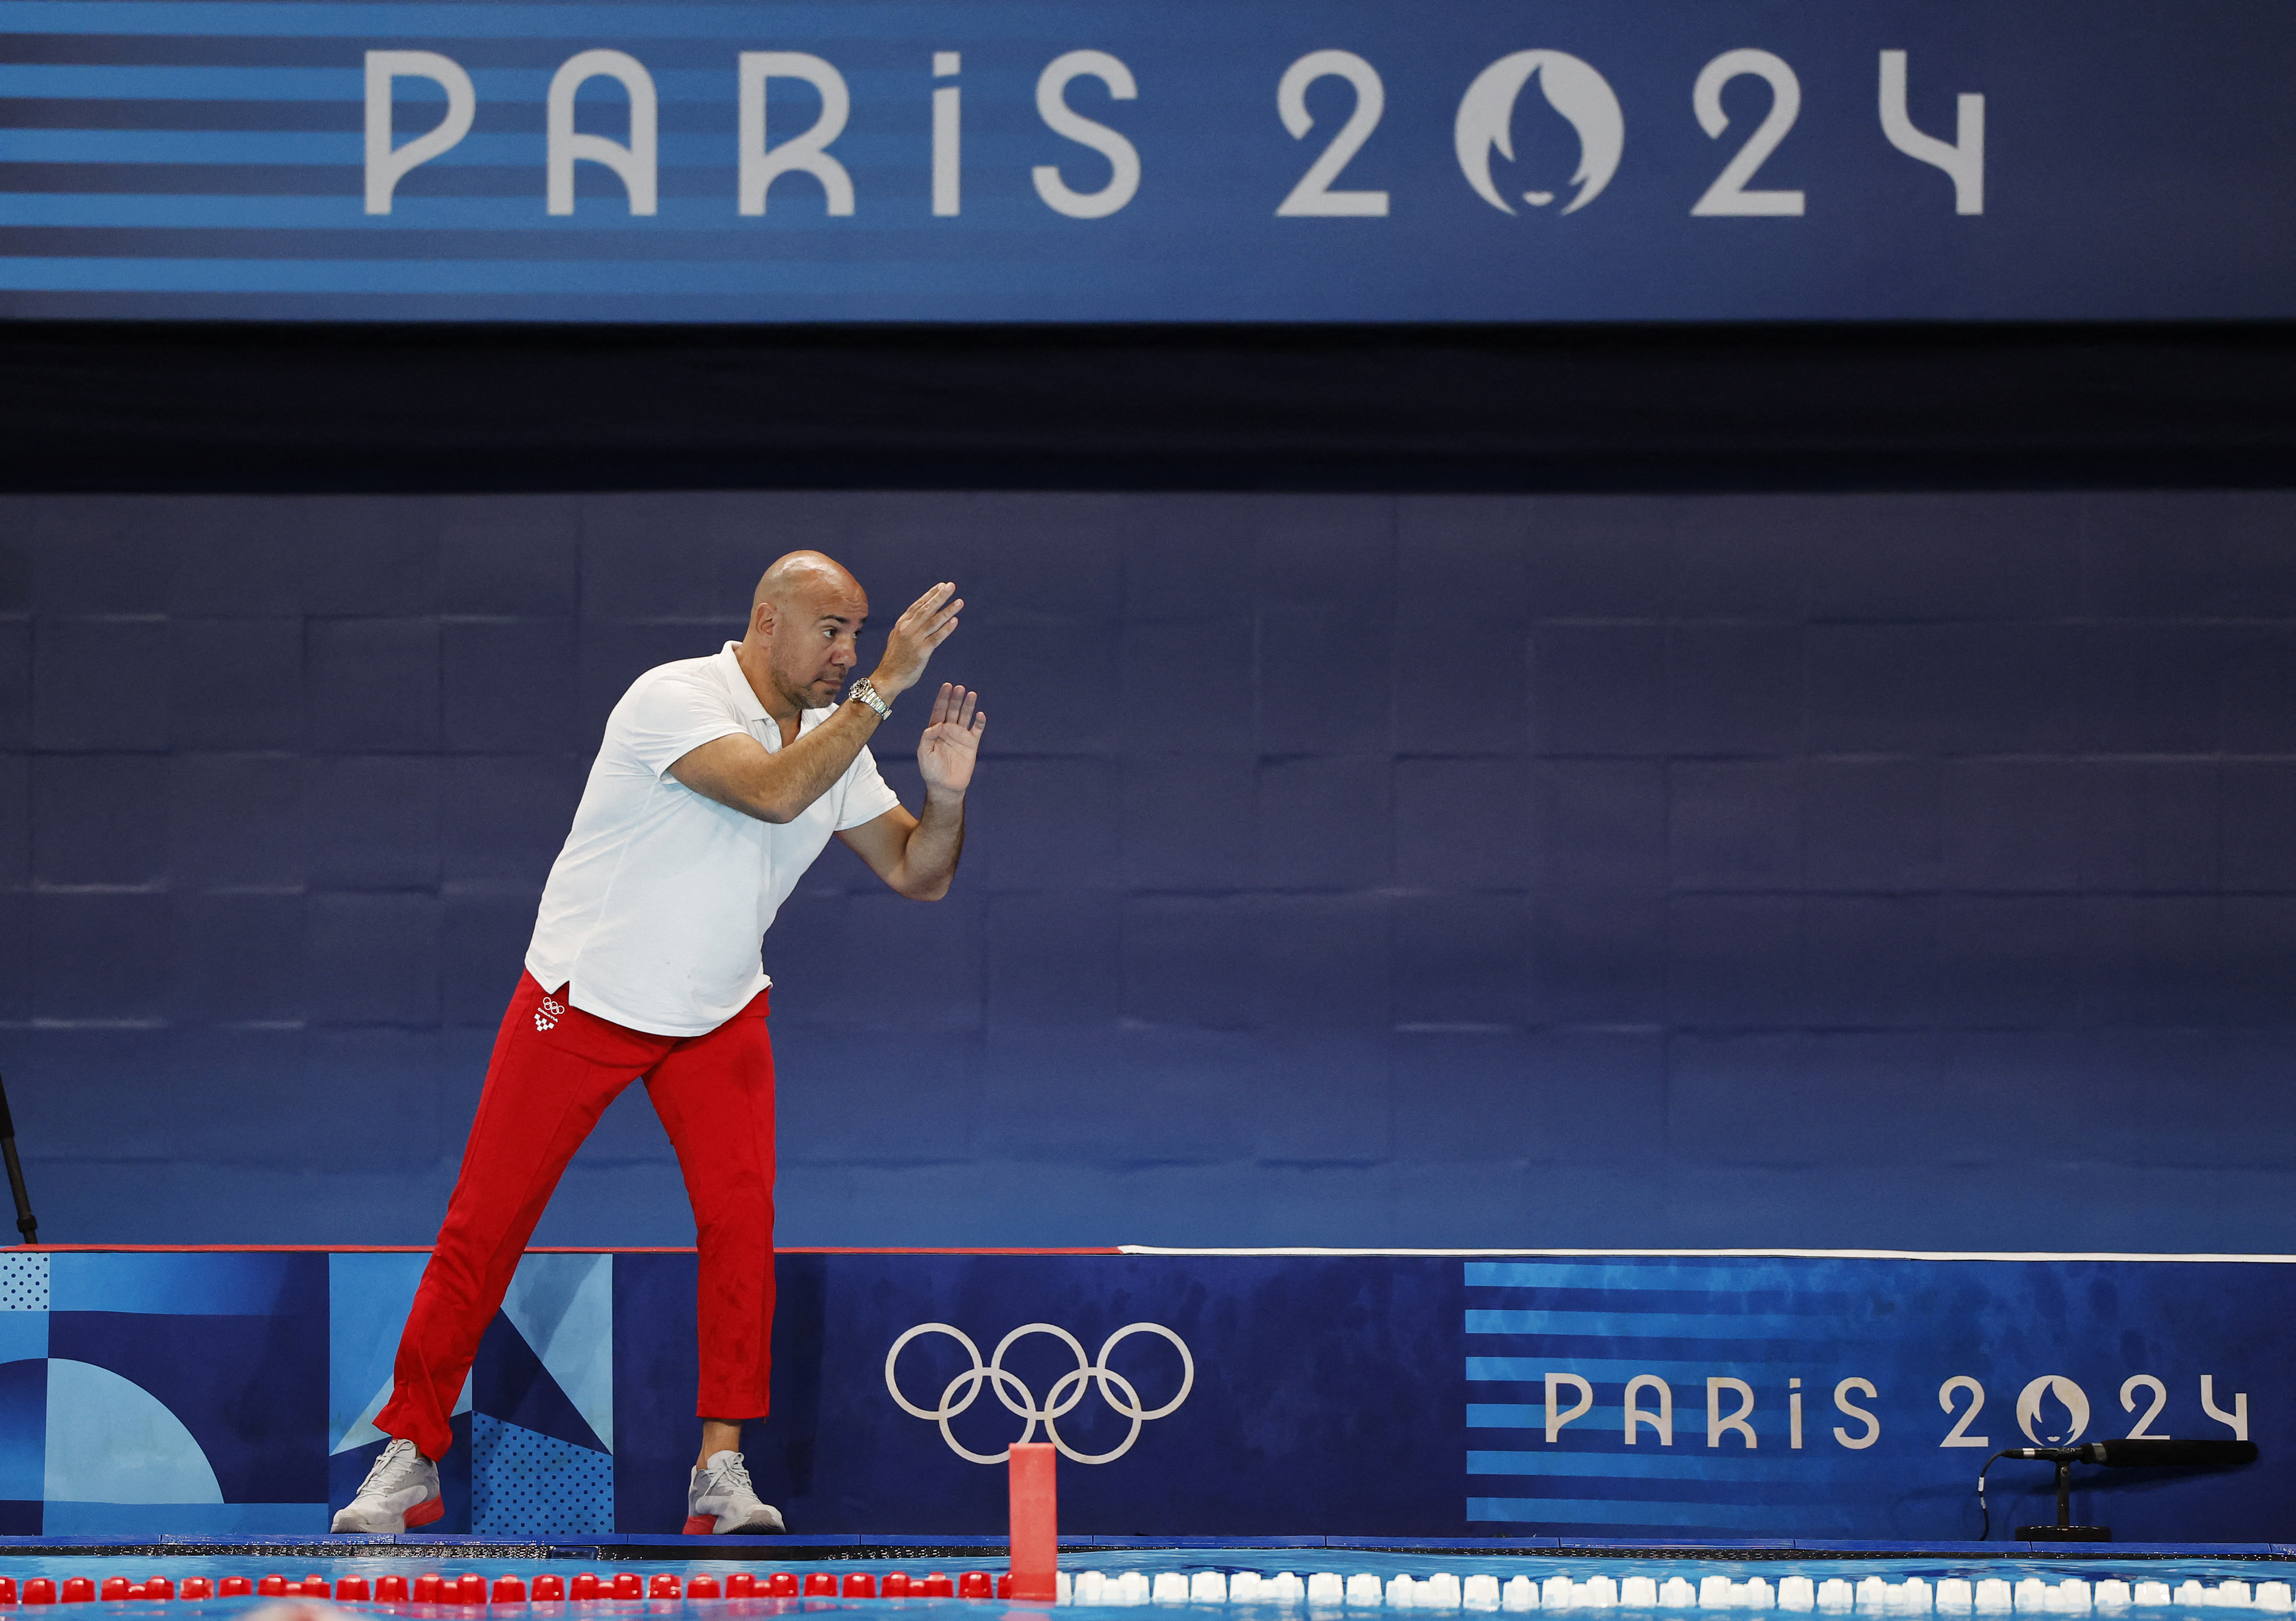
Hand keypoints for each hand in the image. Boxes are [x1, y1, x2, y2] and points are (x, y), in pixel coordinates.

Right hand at [870, 582, 961, 697]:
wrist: (887, 678)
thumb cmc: (894, 660)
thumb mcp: (897, 638)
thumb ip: (908, 627)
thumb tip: (919, 618)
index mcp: (901, 624)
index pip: (918, 605)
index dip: (930, 595)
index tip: (941, 586)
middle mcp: (907, 629)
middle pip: (926, 609)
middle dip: (940, 596)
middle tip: (951, 586)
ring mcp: (914, 640)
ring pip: (934, 621)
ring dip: (948, 610)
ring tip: (959, 602)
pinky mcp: (921, 652)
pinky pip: (936, 638)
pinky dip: (946, 629)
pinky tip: (955, 621)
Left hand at [917, 683, 984, 799]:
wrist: (945, 786)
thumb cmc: (931, 770)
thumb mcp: (924, 753)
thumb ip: (928, 737)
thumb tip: (938, 724)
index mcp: (935, 729)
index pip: (939, 710)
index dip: (943, 698)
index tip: (947, 686)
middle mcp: (948, 729)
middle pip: (953, 710)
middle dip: (956, 699)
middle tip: (960, 688)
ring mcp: (960, 735)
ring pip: (965, 716)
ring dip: (968, 705)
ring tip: (971, 694)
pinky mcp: (971, 743)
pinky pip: (977, 730)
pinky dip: (979, 722)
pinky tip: (980, 714)